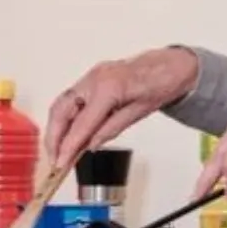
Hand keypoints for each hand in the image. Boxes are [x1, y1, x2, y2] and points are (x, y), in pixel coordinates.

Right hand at [45, 47, 199, 169]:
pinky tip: (68, 133)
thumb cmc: (162, 83)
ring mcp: (92, 76)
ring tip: (58, 150)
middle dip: (53, 136)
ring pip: (62, 104)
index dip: (68, 146)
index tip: (61, 162)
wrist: (172, 64)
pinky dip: (66, 117)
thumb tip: (91, 145)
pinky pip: (71, 99)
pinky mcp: (92, 78)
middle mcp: (95, 79)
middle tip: (54, 159)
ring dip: (56, 128)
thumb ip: (112, 129)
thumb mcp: (139, 112)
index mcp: (109, 88)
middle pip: (61, 110)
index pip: (81, 123)